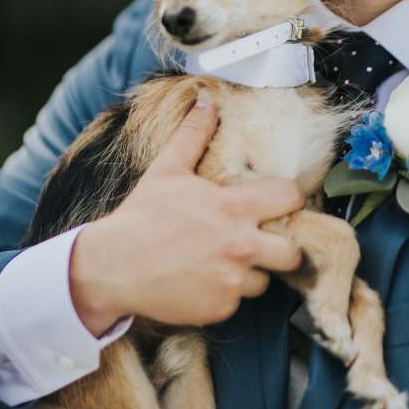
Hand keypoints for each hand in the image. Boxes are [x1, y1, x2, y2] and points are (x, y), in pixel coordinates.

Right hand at [69, 91, 308, 333]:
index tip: (279, 204)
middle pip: (293, 252)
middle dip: (284, 247)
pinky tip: (202, 281)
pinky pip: (238, 303)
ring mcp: (232, 281)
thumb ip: (193, 135)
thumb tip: (205, 100)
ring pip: (265, 281)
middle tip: (265, 242)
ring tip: (222, 261)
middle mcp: (240, 246)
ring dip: (251, 273)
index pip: (290, 198)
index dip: (289, 200)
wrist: (115, 267)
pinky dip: (225, 294)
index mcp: (233, 208)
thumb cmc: (142, 217)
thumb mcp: (167, 170)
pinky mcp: (221, 308)